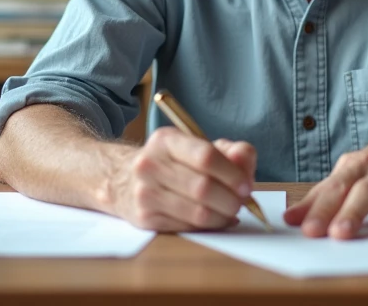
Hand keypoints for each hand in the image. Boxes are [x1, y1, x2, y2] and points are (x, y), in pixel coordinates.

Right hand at [114, 127, 255, 231]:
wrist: (122, 180)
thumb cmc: (170, 162)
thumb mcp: (195, 146)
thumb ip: (229, 150)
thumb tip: (245, 160)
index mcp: (166, 140)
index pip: (205, 156)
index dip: (232, 173)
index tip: (246, 185)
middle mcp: (150, 165)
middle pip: (203, 187)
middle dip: (231, 199)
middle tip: (241, 202)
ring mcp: (145, 193)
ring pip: (198, 212)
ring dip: (223, 216)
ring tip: (231, 212)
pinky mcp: (145, 219)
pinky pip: (188, 227)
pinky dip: (209, 226)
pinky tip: (215, 219)